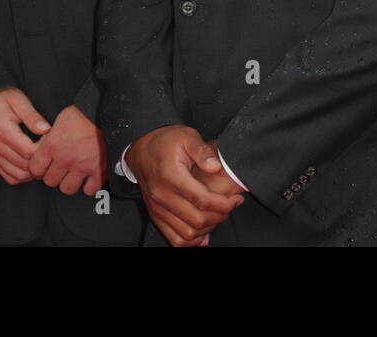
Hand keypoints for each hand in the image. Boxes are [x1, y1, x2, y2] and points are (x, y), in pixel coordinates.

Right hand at [0, 87, 47, 184]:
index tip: (50, 140)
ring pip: (17, 175)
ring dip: (32, 171)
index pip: (28, 151)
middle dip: (40, 161)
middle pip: (24, 166)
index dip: (43, 149)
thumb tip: (46, 129)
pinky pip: (8, 177)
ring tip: (41, 158)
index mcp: (3, 131)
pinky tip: (29, 165)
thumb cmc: (0, 99)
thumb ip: (32, 116)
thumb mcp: (18, 100)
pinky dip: (21, 176)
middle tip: (48, 150)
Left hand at [28, 104, 106, 195]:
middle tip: (60, 170)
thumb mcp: (60, 121)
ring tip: (74, 175)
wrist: (106, 112)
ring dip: (70, 182)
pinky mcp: (99, 171)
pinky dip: (89, 186)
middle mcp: (65, 159)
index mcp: (52, 146)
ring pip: (67, 188)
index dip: (38, 169)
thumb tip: (44, 148)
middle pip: (50, 181)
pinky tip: (89, 178)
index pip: (35, 169)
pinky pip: (89, 189)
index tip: (43, 167)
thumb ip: (50, 138)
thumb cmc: (83, 113)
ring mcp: (82, 167)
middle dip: (54, 176)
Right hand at [125, 126, 242, 246]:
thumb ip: (202, 151)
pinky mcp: (155, 215)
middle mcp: (162, 196)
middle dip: (220, 217)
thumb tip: (215, 167)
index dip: (224, 204)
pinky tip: (203, 232)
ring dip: (208, 229)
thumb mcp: (187, 136)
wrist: (141, 149)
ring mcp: (158, 208)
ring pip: (187, 234)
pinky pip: (174, 239)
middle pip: (197, 220)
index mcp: (171, 177)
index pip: (202, 200)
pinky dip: (191, 241)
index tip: (236, 199)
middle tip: (230, 206)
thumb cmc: (165, 142)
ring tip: (218, 215)